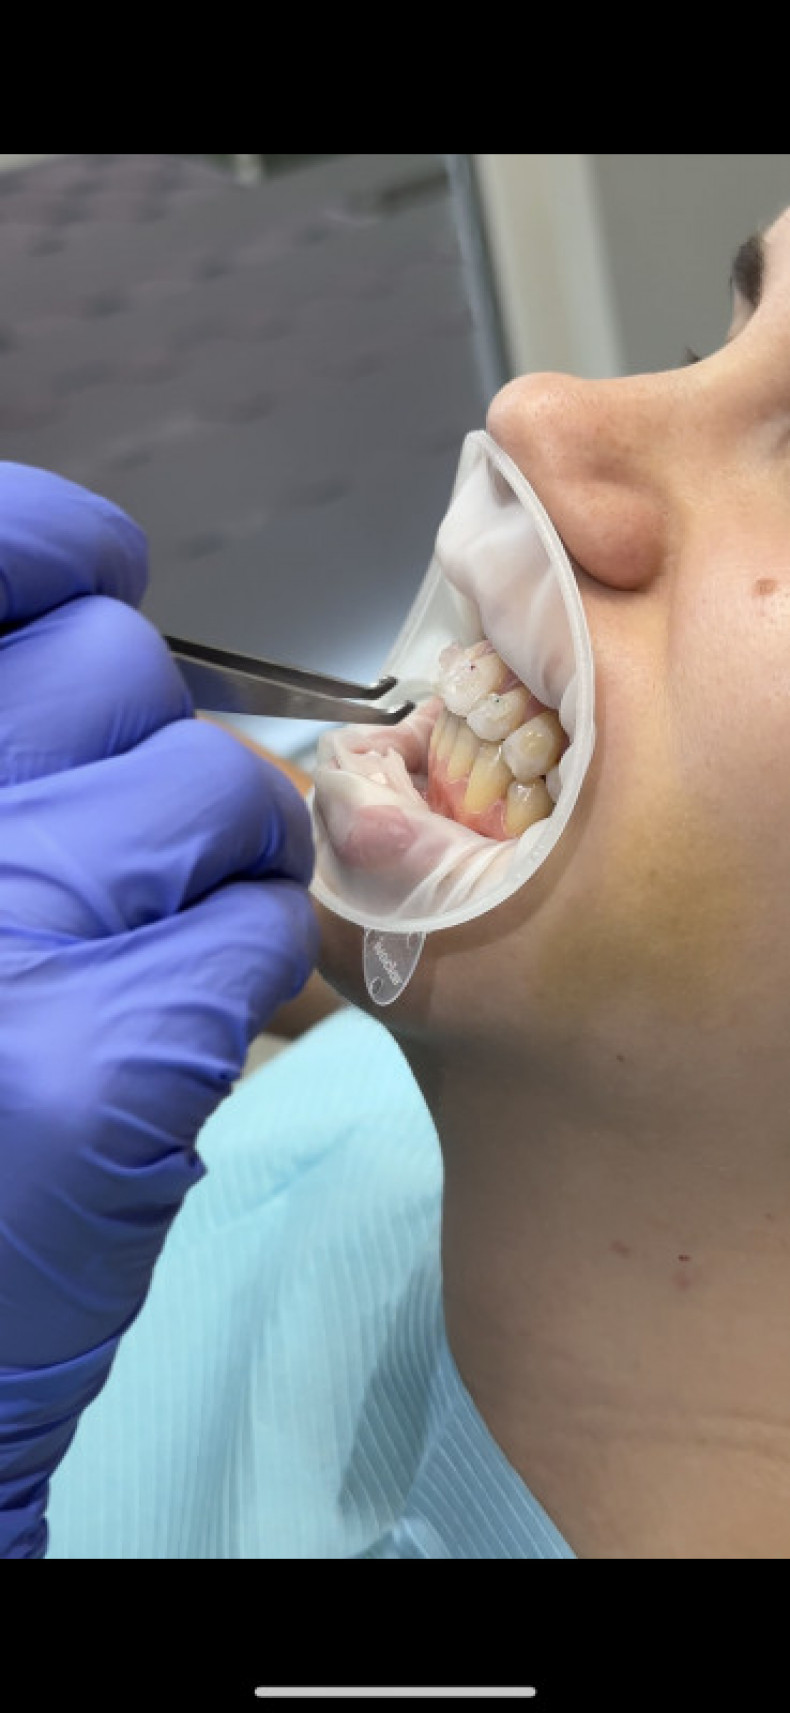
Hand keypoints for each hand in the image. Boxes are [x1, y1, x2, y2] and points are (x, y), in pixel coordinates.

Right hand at [0, 464, 318, 1554]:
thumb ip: (12, 753)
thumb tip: (106, 614)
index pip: (0, 561)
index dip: (58, 551)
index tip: (99, 574)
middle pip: (124, 669)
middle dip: (153, 748)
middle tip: (121, 850)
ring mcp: (2, 933)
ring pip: (223, 790)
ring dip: (222, 863)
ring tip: (149, 947)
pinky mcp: (101, 1058)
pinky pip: (263, 923)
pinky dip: (245, 965)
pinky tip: (167, 1027)